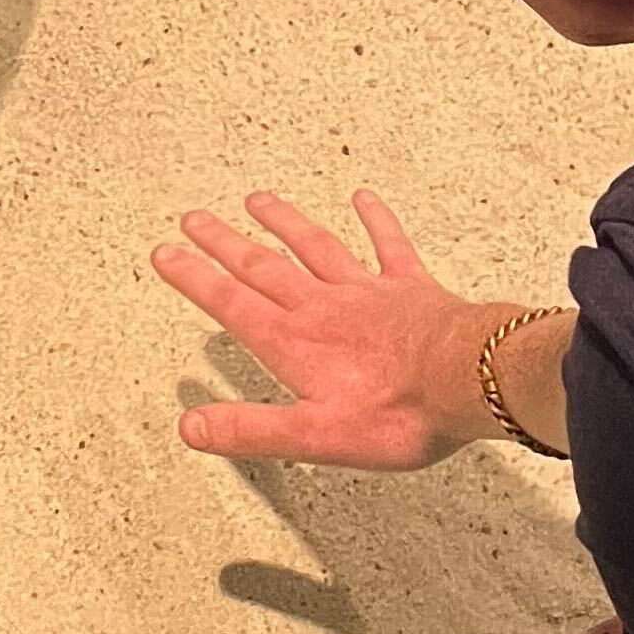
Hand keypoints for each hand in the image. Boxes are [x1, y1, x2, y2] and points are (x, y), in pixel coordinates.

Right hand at [154, 188, 514, 471]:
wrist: (469, 381)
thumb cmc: (398, 413)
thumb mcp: (315, 436)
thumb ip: (251, 429)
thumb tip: (191, 426)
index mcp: (295, 342)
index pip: (231, 303)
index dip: (194, 278)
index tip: (165, 252)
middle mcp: (323, 306)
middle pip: (263, 266)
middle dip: (224, 243)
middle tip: (194, 218)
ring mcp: (367, 291)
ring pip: (315, 247)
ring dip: (283, 223)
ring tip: (257, 199)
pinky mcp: (410, 288)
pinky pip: (389, 246)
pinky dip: (375, 220)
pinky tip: (363, 197)